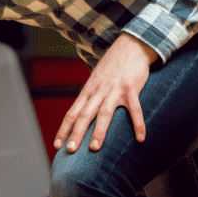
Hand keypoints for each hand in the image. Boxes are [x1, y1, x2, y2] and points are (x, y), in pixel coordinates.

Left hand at [54, 33, 158, 153]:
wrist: (131, 46)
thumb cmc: (113, 66)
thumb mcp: (97, 80)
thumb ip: (91, 97)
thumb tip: (82, 116)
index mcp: (89, 91)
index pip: (72, 113)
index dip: (64, 129)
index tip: (57, 145)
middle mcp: (99, 91)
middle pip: (85, 115)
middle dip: (76, 133)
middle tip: (70, 150)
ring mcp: (115, 90)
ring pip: (104, 113)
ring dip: (99, 131)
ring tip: (94, 148)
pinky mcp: (131, 88)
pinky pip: (135, 110)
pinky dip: (138, 125)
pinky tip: (140, 139)